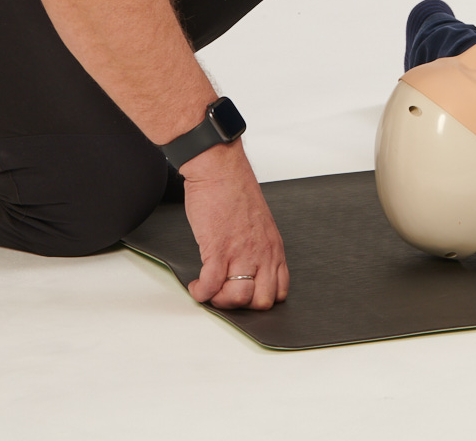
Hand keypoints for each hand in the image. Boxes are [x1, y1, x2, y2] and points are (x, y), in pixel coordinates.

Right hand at [182, 140, 288, 311]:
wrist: (219, 170)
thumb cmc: (235, 191)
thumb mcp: (260, 223)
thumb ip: (259, 247)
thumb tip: (248, 268)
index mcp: (274, 247)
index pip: (279, 291)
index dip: (260, 298)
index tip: (244, 294)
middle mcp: (262, 253)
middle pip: (261, 301)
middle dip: (241, 305)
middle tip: (225, 294)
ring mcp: (241, 253)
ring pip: (238, 298)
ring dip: (219, 300)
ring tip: (209, 290)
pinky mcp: (218, 249)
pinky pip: (211, 286)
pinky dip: (201, 292)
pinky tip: (196, 285)